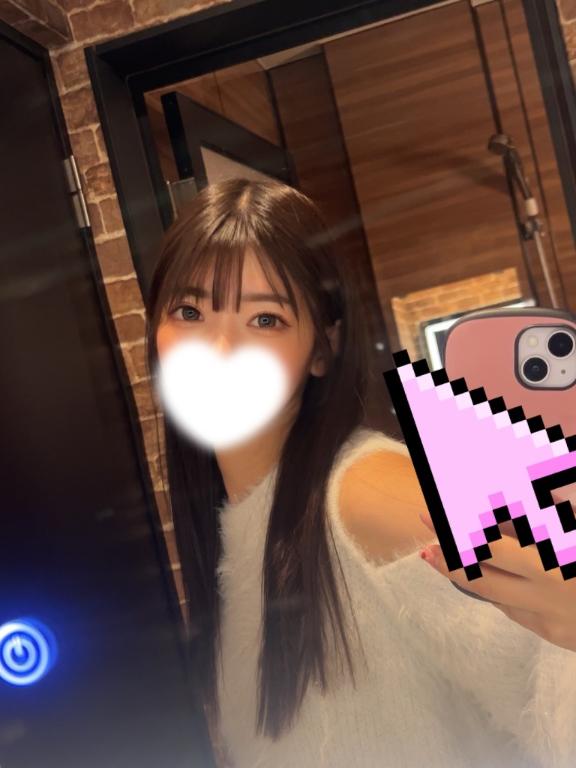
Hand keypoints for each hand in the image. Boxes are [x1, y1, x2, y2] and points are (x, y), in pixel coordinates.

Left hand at [418, 487, 575, 652]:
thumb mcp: (572, 533)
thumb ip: (545, 518)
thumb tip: (509, 501)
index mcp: (555, 559)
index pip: (492, 542)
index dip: (460, 526)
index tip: (436, 510)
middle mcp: (546, 589)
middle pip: (480, 572)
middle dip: (447, 548)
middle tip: (425, 525)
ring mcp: (546, 616)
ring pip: (490, 594)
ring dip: (459, 572)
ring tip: (432, 555)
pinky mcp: (550, 634)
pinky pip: (512, 609)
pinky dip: (494, 589)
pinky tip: (478, 575)